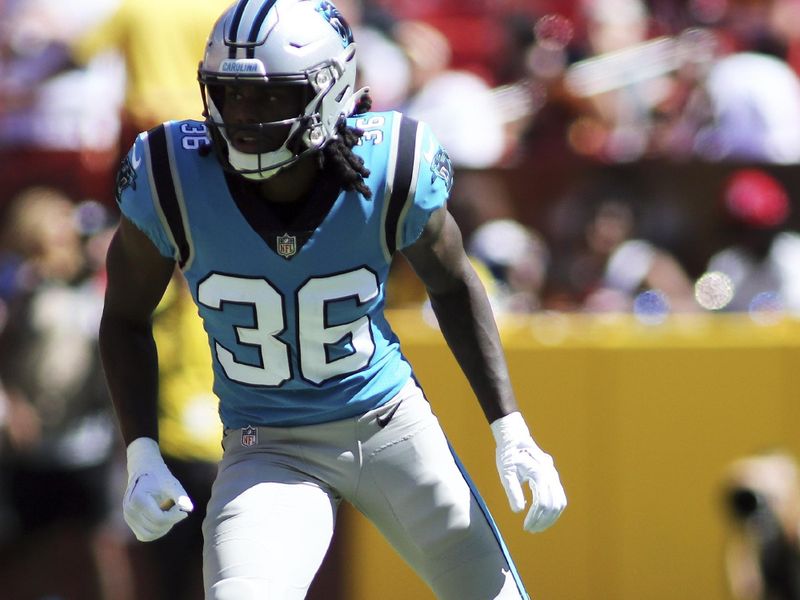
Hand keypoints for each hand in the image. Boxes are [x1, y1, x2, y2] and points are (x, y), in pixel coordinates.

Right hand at [124, 437, 193, 540]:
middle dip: (170, 521)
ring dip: (163, 528)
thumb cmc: (160, 476)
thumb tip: (189, 508)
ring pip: (148, 535)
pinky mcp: (130, 521)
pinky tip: (164, 518)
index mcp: (138, 500)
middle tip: (178, 509)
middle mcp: (129, 510)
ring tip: (171, 514)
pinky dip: (156, 531)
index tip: (183, 509)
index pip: (159, 519)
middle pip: (155, 528)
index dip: (175, 517)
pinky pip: (144, 535)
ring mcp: (127, 517)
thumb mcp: (171, 483)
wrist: (144, 470)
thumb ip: (180, 496)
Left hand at [491, 412, 565, 532]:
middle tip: (531, 530)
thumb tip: (519, 511)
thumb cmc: (508, 455)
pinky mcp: (553, 477)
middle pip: (554, 504)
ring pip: (560, 502)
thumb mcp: (506, 472)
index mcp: (539, 473)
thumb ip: (512, 491)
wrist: (515, 439)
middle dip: (544, 520)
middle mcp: (550, 474)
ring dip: (551, 517)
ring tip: (537, 526)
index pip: (543, 502)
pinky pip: (559, 496)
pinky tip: (542, 516)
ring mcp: (554, 475)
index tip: (526, 526)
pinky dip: (553, 509)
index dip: (535, 517)